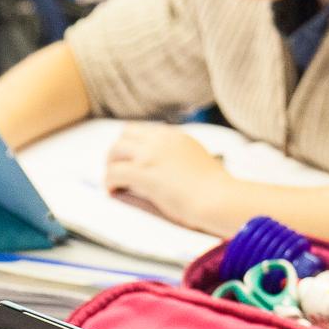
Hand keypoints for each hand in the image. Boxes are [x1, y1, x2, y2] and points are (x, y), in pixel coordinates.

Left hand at [103, 126, 227, 229]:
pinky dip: (110, 182)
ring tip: (115, 183)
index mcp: (174, 135)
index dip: (131, 145)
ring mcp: (149, 154)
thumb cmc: (214, 187)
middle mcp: (159, 139)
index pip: (141, 130)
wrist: (218, 197)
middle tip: (118, 170)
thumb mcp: (196, 159)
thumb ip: (179, 155)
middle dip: (117, 153)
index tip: (130, 158)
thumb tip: (164, 168)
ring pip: (114, 151)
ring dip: (111, 166)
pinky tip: (114, 192)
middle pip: (124, 136)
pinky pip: (113, 173)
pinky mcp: (142, 172)